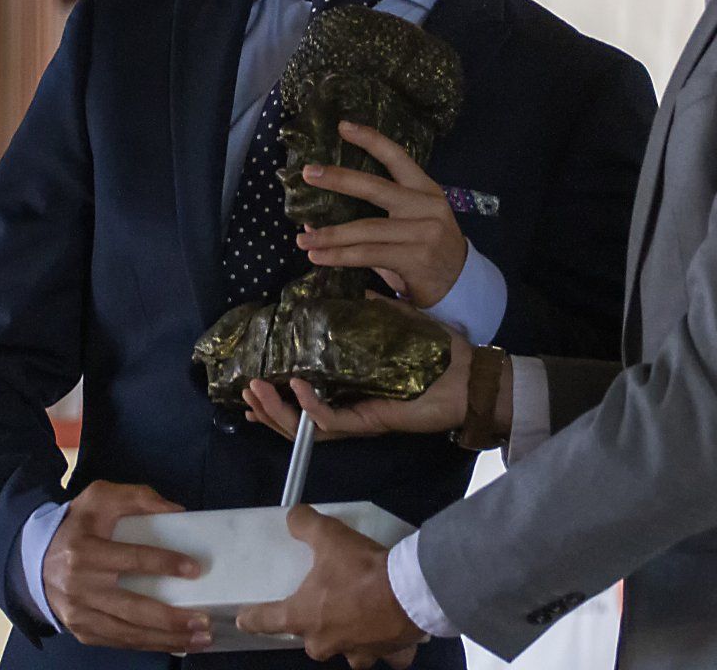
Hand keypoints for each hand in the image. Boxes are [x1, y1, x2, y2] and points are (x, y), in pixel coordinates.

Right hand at [39, 480, 212, 652]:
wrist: (33, 558)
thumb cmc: (77, 525)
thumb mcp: (101, 497)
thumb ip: (138, 497)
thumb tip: (177, 512)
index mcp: (86, 551)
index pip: (132, 559)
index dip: (164, 564)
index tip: (195, 570)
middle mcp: (81, 587)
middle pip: (132, 607)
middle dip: (171, 618)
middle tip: (203, 620)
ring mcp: (80, 614)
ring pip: (128, 632)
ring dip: (167, 638)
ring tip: (199, 639)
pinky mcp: (82, 631)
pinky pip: (120, 642)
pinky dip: (149, 645)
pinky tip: (174, 644)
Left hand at [236, 505, 426, 666]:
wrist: (409, 592)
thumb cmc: (360, 570)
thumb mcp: (330, 537)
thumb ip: (306, 525)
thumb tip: (293, 516)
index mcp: (304, 617)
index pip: (267, 620)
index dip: (253, 619)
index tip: (243, 620)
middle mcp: (325, 642)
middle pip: (311, 641)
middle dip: (317, 627)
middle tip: (327, 606)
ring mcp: (356, 653)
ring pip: (346, 651)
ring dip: (349, 639)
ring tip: (360, 619)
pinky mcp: (387, 655)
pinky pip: (384, 655)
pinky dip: (386, 646)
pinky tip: (391, 630)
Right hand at [242, 318, 473, 440]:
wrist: (470, 378)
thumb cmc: (437, 355)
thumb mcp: (398, 326)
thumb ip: (373, 312)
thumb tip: (353, 289)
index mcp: (351, 390)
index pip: (305, 399)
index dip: (278, 396)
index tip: (253, 384)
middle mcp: (351, 408)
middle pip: (297, 419)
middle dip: (268, 408)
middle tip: (246, 390)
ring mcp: (360, 417)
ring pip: (307, 426)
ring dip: (279, 411)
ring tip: (256, 392)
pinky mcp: (373, 421)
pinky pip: (334, 421)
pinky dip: (312, 408)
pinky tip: (299, 389)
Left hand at [298, 122, 470, 306]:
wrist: (461, 283)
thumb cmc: (428, 249)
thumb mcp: (412, 223)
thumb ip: (372, 218)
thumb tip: (315, 218)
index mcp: (426, 190)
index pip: (398, 157)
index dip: (371, 140)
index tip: (343, 126)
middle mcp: (426, 206)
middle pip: (375, 188)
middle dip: (339, 179)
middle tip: (308, 173)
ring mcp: (422, 232)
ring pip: (366, 229)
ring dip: (330, 234)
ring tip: (302, 239)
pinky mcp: (415, 259)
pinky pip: (368, 255)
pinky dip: (340, 256)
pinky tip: (319, 257)